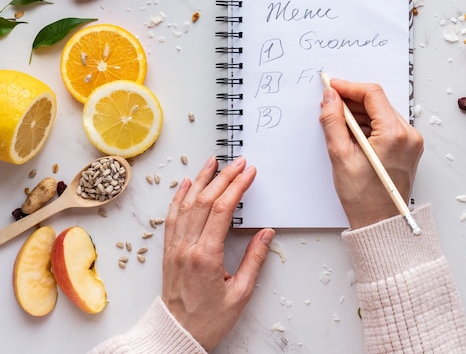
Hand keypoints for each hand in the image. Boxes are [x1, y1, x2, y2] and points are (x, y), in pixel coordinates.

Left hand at [161, 156, 274, 350]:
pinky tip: (185, 183)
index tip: (249, 173)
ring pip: (186, 204)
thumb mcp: (241, 293)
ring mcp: (175, 247)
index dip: (237, 187)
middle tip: (238, 162)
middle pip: (205, 201)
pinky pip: (172, 217)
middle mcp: (187, 247)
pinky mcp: (168, 251)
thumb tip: (266, 233)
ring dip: (200, 180)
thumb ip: (254, 260)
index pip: (222, 210)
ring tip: (212, 162)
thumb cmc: (209, 320)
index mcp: (205, 256)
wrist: (176, 335)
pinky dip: (178, 197)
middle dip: (224, 177)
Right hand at [319, 79, 423, 229]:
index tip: (331, 87)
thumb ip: (333, 121)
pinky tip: (351, 132)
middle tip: (329, 104)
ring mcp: (411, 142)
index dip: (349, 87)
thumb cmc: (362, 197)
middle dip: (352, 100)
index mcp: (395, 134)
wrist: (380, 223)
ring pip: (381, 113)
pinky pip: (386, 126)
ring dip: (359, 113)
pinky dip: (368, 124)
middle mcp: (409, 134)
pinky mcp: (408, 148)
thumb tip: (329, 97)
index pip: (372, 94)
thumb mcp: (340, 155)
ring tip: (337, 121)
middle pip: (378, 102)